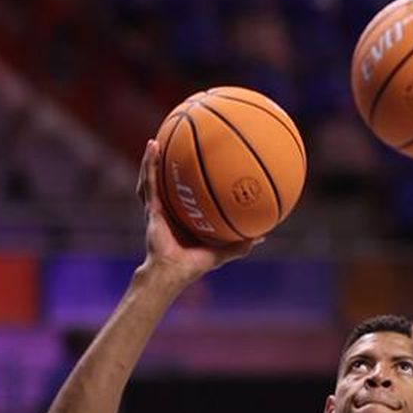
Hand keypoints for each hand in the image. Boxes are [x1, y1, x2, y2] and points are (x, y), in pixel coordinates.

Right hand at [138, 140, 261, 282]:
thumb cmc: (193, 265)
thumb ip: (240, 244)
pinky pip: (150, 181)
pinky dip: (149, 162)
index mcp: (183, 219)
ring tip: (157, 140)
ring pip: (153, 179)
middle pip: (167, 184)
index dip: (188, 182)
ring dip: (153, 160)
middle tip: (175, 146)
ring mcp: (158, 207)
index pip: (185, 197)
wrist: (171, 272)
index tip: (199, 163)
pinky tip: (153, 145)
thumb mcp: (221, 252)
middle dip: (167, 166)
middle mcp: (169, 211)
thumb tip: (263, 235)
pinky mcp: (152, 207)